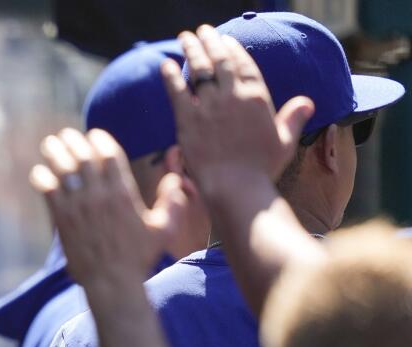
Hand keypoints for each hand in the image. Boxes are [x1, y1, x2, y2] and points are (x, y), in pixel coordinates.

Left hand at [29, 128, 186, 293]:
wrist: (112, 282)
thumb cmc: (139, 258)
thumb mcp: (164, 229)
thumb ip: (172, 202)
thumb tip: (176, 180)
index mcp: (123, 193)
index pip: (109, 154)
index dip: (100, 140)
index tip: (94, 135)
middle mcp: (100, 196)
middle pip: (83, 156)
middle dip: (73, 140)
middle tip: (66, 136)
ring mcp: (79, 207)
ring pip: (63, 169)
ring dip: (54, 152)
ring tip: (49, 144)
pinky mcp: (62, 220)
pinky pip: (47, 190)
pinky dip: (41, 177)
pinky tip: (39, 172)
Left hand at [161, 25, 314, 195]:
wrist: (236, 188)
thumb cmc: (261, 170)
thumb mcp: (284, 141)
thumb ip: (293, 118)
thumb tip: (307, 102)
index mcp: (257, 97)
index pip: (243, 64)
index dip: (233, 48)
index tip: (225, 39)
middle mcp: (233, 96)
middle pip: (220, 60)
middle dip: (211, 41)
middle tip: (202, 30)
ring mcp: (209, 107)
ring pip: (199, 69)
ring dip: (192, 49)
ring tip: (185, 37)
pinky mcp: (187, 121)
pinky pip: (177, 91)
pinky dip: (170, 76)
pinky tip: (166, 64)